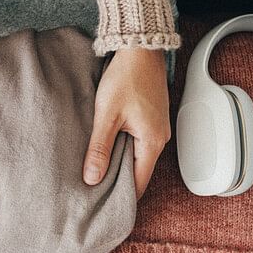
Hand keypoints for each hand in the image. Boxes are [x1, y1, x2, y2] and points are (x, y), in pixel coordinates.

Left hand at [84, 48, 170, 197]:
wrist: (140, 49)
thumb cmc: (127, 77)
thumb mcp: (106, 115)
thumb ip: (99, 149)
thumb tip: (92, 178)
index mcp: (152, 142)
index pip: (139, 183)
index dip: (121, 196)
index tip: (102, 204)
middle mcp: (160, 138)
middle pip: (139, 172)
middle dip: (117, 181)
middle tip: (94, 189)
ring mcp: (158, 128)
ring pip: (138, 156)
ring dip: (119, 163)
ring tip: (97, 169)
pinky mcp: (152, 118)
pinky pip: (139, 142)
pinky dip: (124, 148)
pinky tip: (107, 146)